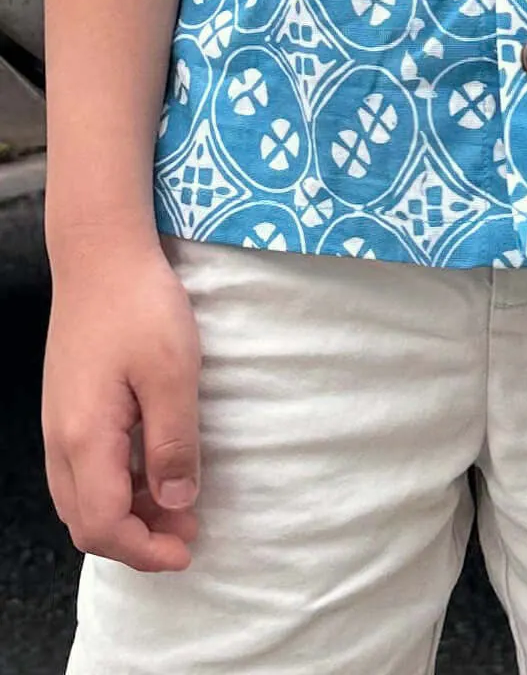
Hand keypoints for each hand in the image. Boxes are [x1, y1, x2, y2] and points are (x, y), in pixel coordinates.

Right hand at [44, 237, 201, 570]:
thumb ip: (174, 442)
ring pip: (82, 499)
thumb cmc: (141, 306)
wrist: (100, 255)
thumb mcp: (173, 372)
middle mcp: (61, 442)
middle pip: (87, 522)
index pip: (104, 526)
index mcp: (84, 439)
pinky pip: (83, 472)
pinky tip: (152, 470)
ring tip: (177, 504)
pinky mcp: (67, 408)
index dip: (145, 550)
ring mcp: (59, 425)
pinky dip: (116, 487)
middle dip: (137, 540)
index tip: (187, 550)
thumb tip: (177, 504)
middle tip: (188, 530)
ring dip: (127, 515)